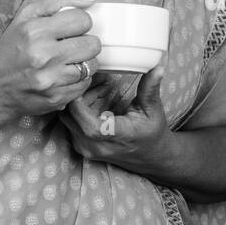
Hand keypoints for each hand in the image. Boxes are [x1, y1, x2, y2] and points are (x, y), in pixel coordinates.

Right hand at [0, 0, 100, 119]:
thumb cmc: (12, 49)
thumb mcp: (26, 17)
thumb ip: (57, 0)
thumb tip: (90, 0)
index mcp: (35, 31)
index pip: (83, 20)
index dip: (80, 22)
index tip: (72, 28)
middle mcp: (43, 55)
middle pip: (92, 44)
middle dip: (85, 43)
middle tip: (70, 46)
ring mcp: (50, 79)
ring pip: (91, 66)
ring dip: (83, 62)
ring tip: (66, 62)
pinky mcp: (56, 98)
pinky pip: (85, 84)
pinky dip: (78, 80)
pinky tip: (62, 76)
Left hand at [57, 65, 171, 172]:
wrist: (149, 156)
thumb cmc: (151, 131)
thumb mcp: (153, 109)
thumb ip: (150, 88)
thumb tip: (158, 68)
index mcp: (115, 135)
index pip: (86, 120)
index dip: (81, 99)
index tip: (90, 79)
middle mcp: (96, 146)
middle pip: (71, 115)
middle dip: (80, 93)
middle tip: (96, 80)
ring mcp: (86, 148)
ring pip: (67, 118)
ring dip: (78, 100)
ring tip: (98, 90)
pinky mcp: (80, 147)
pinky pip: (69, 124)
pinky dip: (78, 110)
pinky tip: (95, 101)